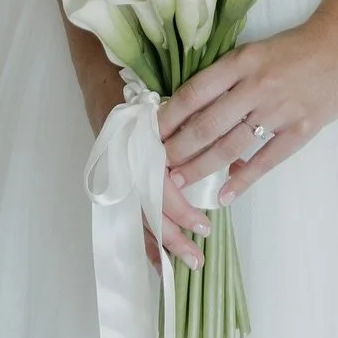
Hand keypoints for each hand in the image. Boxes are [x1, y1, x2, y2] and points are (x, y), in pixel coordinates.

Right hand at [75, 50, 209, 273]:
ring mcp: (116, 172)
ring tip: (182, 264)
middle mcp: (124, 163)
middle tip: (197, 256)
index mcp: (138, 144)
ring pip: (137, 216)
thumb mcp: (168, 102)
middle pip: (147, 209)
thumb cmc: (142, 83)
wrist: (102, 73)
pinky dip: (142, 237)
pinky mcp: (114, 178)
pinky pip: (129, 212)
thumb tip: (234, 158)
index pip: (158, 186)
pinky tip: (156, 260)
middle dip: (172, 235)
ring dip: (159, 244)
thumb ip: (195, 131)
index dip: (179, 209)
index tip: (203, 225)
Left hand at [158, 13, 337, 206]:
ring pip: (231, 145)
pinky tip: (225, 194)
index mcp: (242, 61)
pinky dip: (243, 179)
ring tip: (179, 183)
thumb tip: (194, 108)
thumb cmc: (297, 48)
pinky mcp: (300, 129)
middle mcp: (257, 85)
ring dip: (201, 167)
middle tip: (156, 166)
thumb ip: (229, 77)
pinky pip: (266, 159)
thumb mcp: (256, 52)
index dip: (169, 116)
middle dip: (178, 149)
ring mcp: (279, 109)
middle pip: (207, 124)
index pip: (195, 92)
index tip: (150, 133)